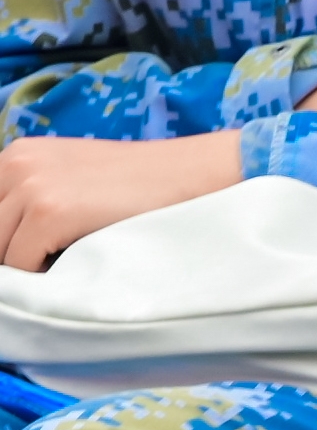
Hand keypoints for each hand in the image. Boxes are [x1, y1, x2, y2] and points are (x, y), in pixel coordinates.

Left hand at [0, 133, 242, 270]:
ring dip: (23, 265)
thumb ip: (25, 196)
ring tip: (62, 256)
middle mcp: (16, 163)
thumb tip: (3, 245)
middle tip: (50, 256)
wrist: (185, 176)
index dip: (3, 237)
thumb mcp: (67, 176)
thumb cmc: (132, 185)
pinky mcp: (49, 212)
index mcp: (17, 154)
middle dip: (10, 252)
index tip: (21, 247)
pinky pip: (19, 265)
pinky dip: (41, 275)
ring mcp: (32, 186)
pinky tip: (74, 258)